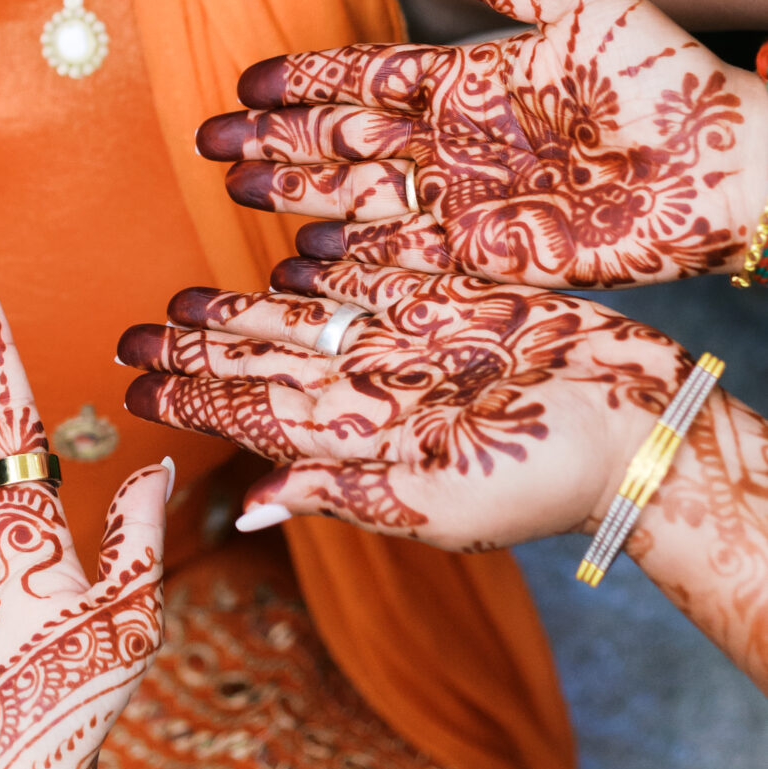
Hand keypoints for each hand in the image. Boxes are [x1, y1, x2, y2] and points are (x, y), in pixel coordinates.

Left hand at [120, 260, 690, 547]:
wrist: (638, 423)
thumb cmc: (545, 481)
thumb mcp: (440, 504)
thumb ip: (345, 495)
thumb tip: (249, 507)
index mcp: (364, 445)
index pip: (256, 416)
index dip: (192, 399)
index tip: (129, 388)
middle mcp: (375, 391)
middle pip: (266, 363)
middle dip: (198, 351)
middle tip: (131, 336)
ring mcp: (408, 344)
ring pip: (304, 318)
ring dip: (244, 310)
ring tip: (182, 302)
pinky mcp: (447, 300)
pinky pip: (372, 278)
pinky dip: (326, 267)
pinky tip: (282, 260)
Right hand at [197, 0, 766, 284]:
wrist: (729, 166)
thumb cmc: (669, 79)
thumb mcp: (586, 4)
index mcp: (474, 79)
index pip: (366, 73)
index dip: (304, 79)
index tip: (244, 82)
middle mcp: (460, 141)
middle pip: (345, 140)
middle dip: (277, 143)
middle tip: (210, 148)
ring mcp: (471, 200)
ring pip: (361, 198)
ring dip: (299, 195)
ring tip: (240, 194)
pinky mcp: (493, 256)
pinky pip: (407, 259)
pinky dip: (354, 263)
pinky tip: (304, 260)